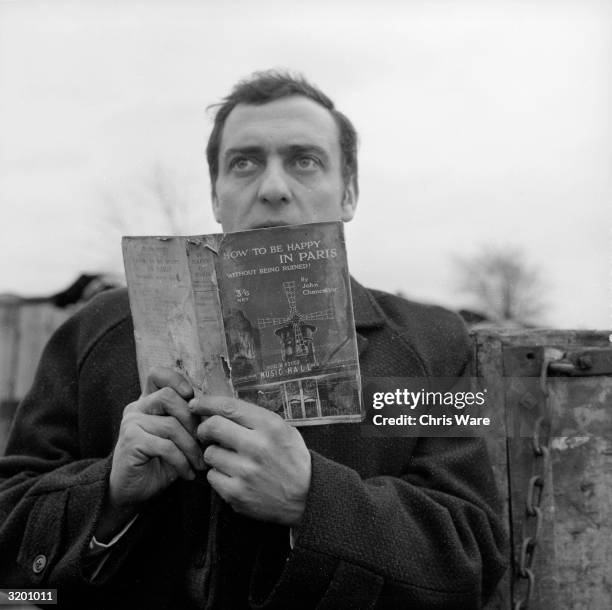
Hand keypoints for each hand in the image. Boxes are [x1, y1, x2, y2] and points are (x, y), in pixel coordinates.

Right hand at [109, 367, 204, 508]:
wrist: (133, 491)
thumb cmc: (160, 462)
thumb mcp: (178, 437)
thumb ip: (188, 420)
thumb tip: (215, 413)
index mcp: (148, 402)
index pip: (157, 375)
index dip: (176, 379)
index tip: (191, 396)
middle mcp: (137, 408)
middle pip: (168, 397)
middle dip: (193, 421)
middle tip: (204, 442)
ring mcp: (131, 423)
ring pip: (171, 425)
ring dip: (191, 447)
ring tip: (199, 464)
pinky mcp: (131, 441)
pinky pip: (165, 446)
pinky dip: (181, 461)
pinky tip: (187, 473)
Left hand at [190, 395, 310, 526]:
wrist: (307, 496)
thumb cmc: (292, 458)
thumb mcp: (283, 429)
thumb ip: (255, 418)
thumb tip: (220, 408)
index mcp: (270, 426)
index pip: (228, 407)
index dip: (206, 403)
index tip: (196, 404)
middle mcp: (257, 446)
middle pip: (212, 427)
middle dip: (204, 428)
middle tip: (206, 432)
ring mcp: (246, 472)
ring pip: (210, 453)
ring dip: (214, 453)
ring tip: (229, 458)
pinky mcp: (237, 494)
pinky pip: (212, 476)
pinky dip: (218, 474)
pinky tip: (232, 475)